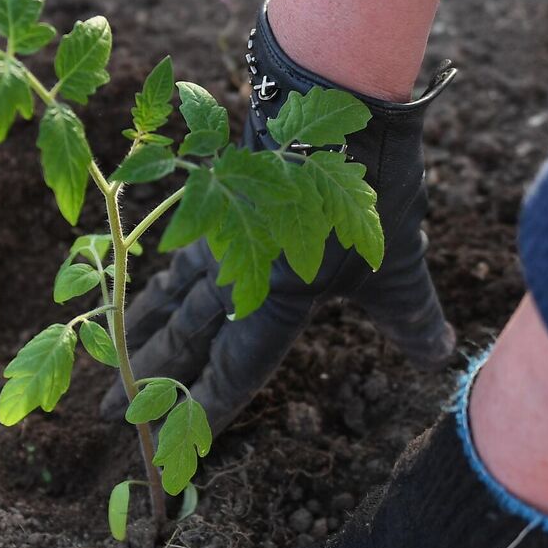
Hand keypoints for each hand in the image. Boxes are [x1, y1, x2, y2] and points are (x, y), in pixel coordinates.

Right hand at [101, 5, 456, 435]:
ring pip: (168, 295)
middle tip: (107, 412)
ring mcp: (218, 233)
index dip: (203, 408)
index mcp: (274, 297)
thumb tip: (439, 355)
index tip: (170, 449)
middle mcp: (235, 271)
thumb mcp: (395, 259)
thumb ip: (410, 313)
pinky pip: (176, 254)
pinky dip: (157, 279)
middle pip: (182, 337)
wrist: (329, 98)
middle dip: (148, 378)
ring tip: (113, 358)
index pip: (233, 368)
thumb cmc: (365, 185)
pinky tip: (143, 283)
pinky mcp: (215, 201)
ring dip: (140, 332)